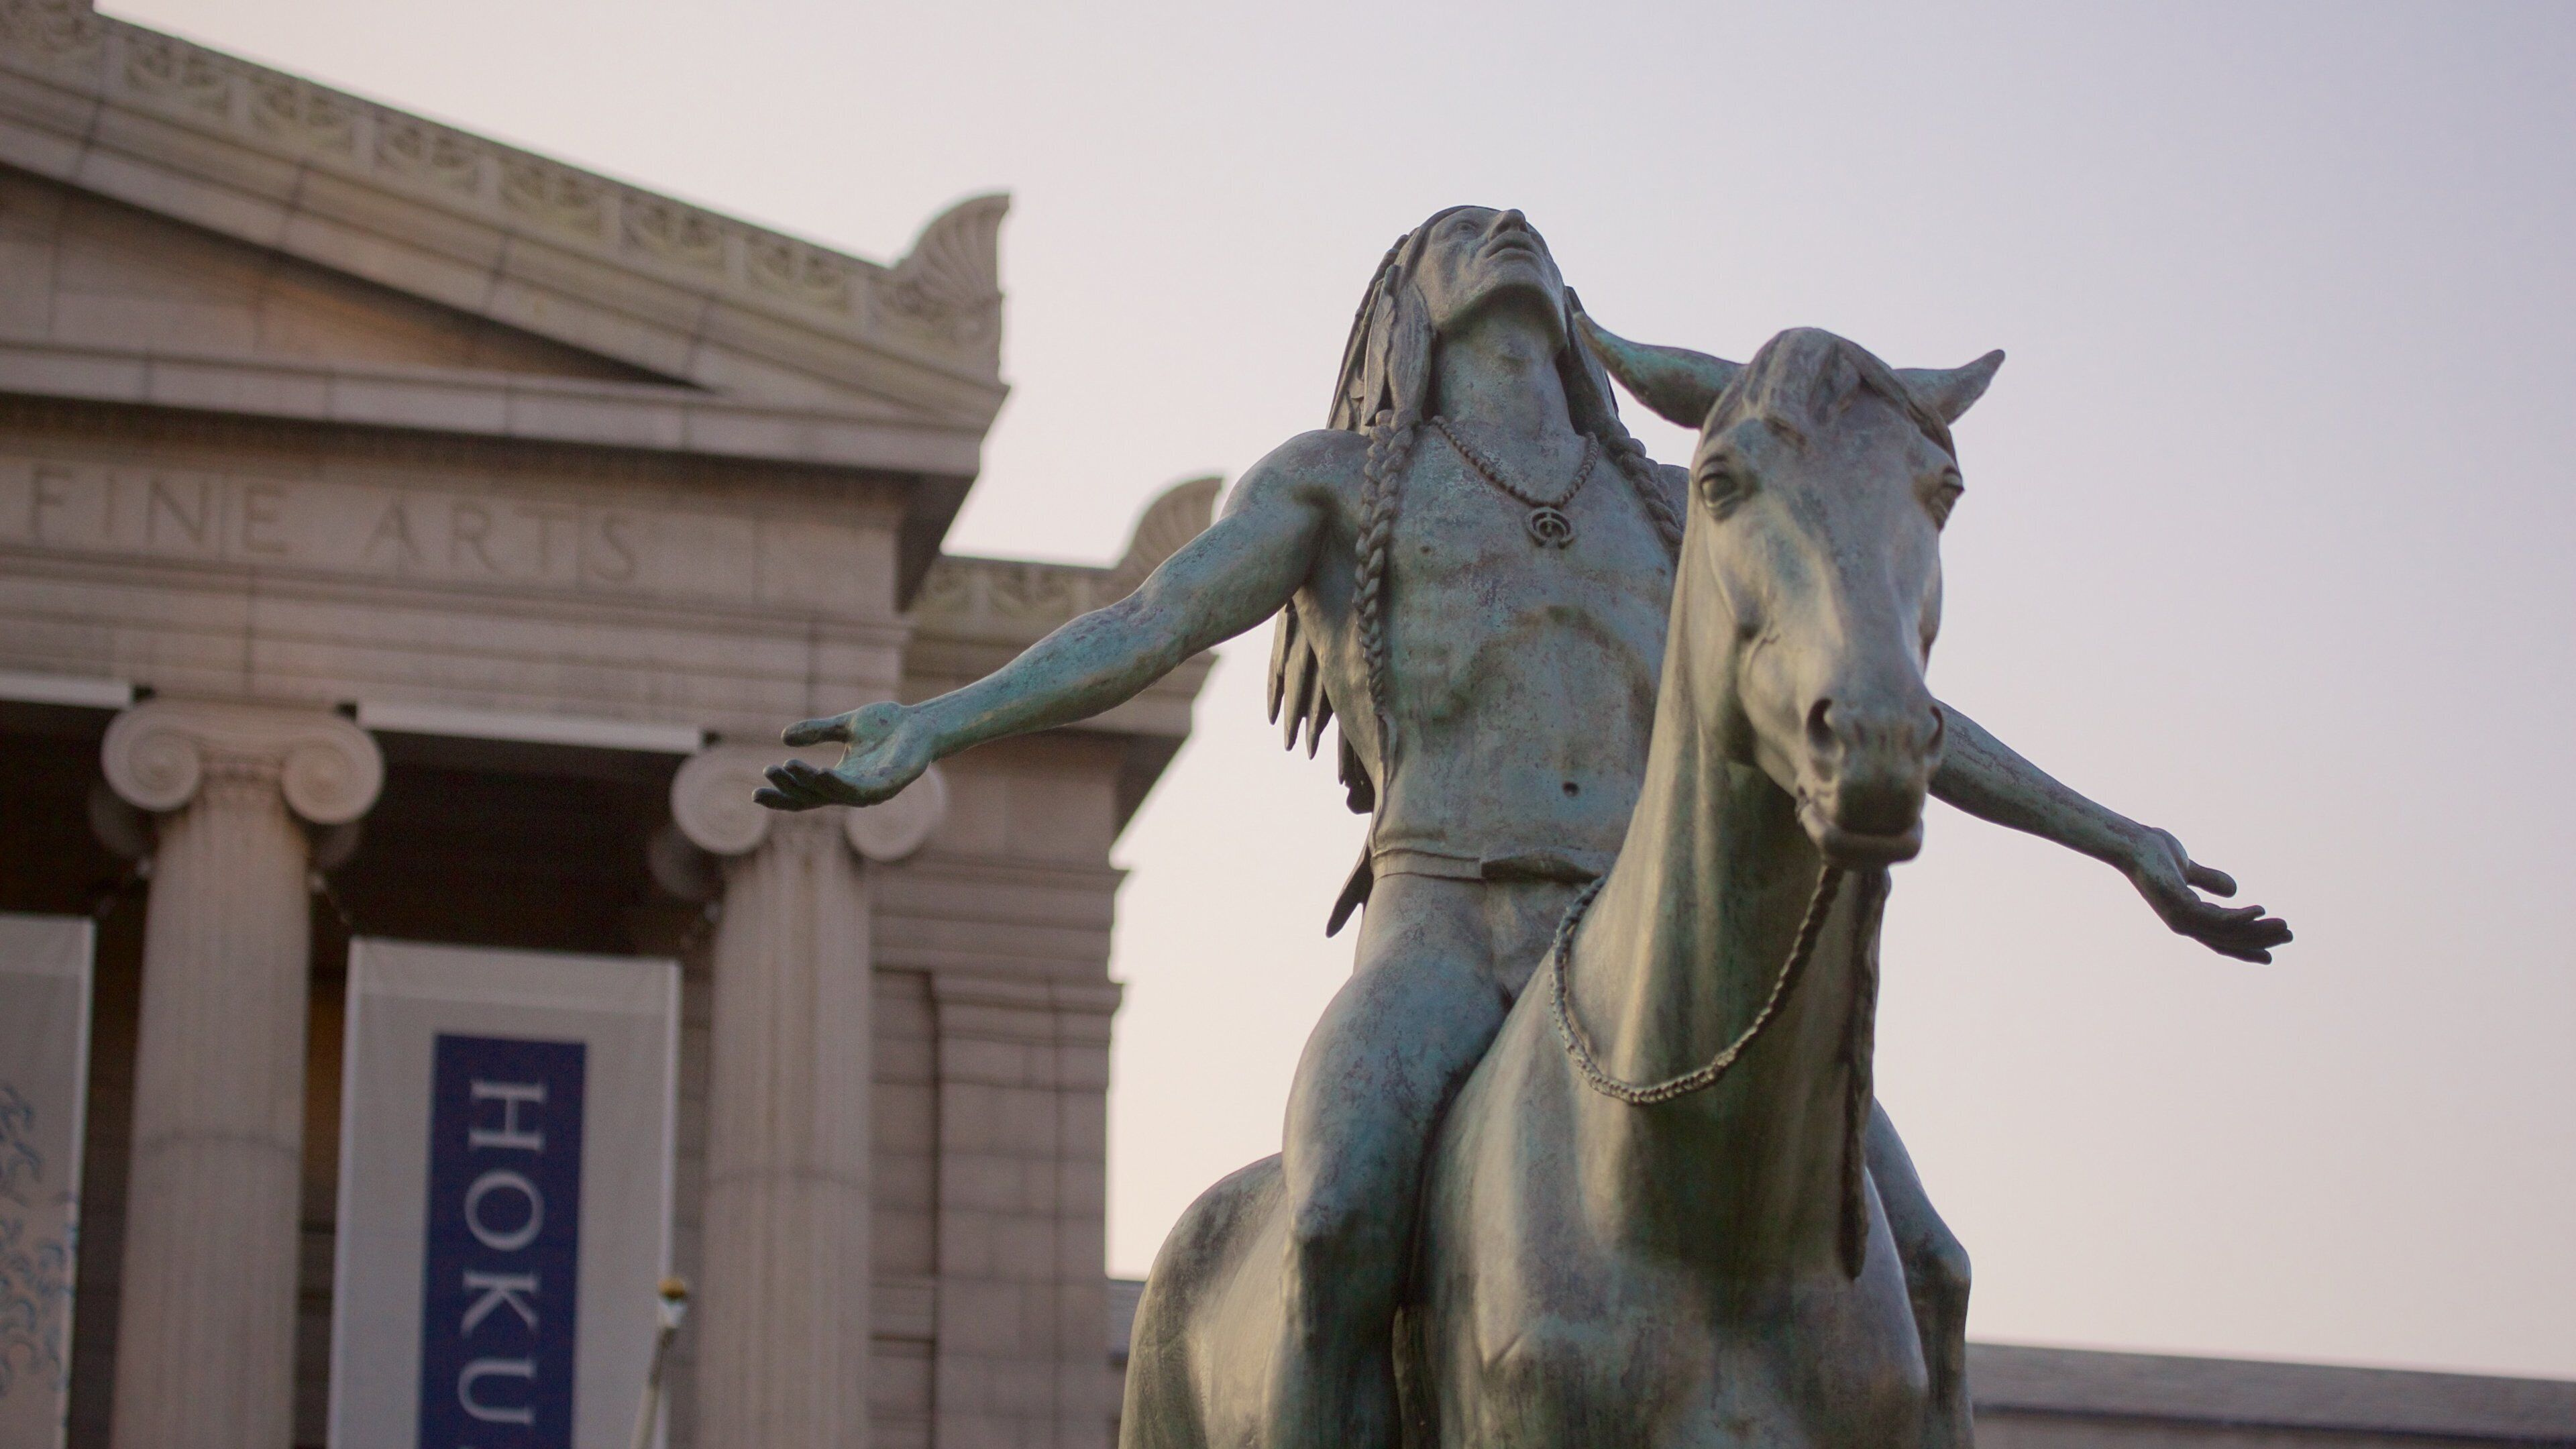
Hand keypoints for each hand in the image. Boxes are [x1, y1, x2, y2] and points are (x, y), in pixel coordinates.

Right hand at [752, 702, 933, 810]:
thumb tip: (784, 737)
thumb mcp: (845, 726)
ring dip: (808, 783)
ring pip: (832, 794)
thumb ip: (818, 731)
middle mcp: (853, 790)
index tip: (755, 792)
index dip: (781, 795)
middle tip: (768, 772)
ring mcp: (870, 790)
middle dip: (789, 788)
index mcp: (841, 779)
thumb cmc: (888, 725)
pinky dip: (838, 785)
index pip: (805, 794)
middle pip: (813, 797)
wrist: (922, 722)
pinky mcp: (888, 785)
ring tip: (788, 768)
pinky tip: (821, 774)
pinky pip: (859, 790)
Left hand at [2122, 826, 2291, 962]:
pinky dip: (2239, 917)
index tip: (2270, 955)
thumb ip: (2208, 880)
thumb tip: (2234, 890)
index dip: (2246, 947)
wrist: (2131, 842)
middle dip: (2260, 940)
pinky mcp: (2177, 904)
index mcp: (2188, 915)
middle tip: (2289, 937)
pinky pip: (2215, 917)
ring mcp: (2179, 916)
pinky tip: (2260, 910)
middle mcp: (2184, 921)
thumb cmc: (2153, 853)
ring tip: (2284, 926)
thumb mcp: (2188, 868)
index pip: (2221, 939)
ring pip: (2226, 931)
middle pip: (2228, 939)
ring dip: (2257, 931)